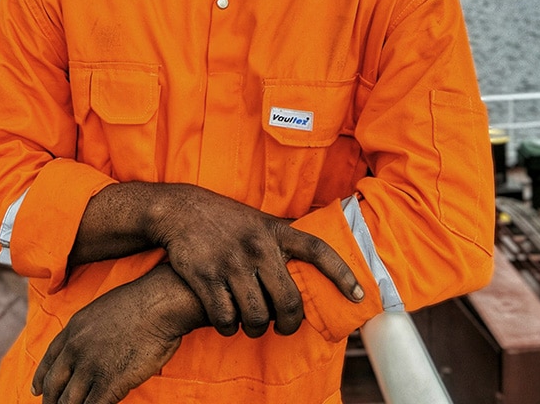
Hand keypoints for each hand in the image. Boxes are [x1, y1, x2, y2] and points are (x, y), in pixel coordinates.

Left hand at [32, 264, 202, 403]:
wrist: (158, 303)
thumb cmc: (139, 304)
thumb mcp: (101, 310)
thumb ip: (89, 332)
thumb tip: (88, 348)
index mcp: (73, 329)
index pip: (48, 361)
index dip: (41, 379)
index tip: (36, 391)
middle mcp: (76, 349)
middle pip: (54, 387)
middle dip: (51, 403)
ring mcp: (91, 367)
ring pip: (69, 403)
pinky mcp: (109, 383)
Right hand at [146, 184, 362, 338]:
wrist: (180, 210)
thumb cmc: (225, 219)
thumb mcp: (258, 220)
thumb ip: (282, 237)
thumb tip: (315, 253)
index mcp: (274, 230)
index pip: (317, 250)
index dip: (341, 273)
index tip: (359, 295)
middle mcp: (257, 246)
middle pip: (288, 300)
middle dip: (289, 323)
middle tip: (284, 326)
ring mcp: (231, 262)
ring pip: (257, 316)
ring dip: (256, 328)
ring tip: (253, 325)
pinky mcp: (206, 276)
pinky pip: (226, 318)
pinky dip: (229, 328)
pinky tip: (228, 322)